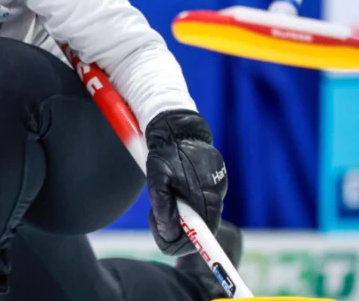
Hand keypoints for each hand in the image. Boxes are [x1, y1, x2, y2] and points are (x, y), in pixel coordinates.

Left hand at [145, 110, 227, 255]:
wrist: (178, 128)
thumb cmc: (165, 152)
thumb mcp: (156, 179)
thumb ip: (162, 206)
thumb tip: (170, 230)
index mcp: (206, 197)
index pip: (202, 235)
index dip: (187, 244)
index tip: (170, 246)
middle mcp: (217, 195)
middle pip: (200, 230)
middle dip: (176, 230)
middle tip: (155, 217)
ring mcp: (218, 188)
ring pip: (199, 216)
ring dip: (180, 215)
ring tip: (163, 197)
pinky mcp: (215, 182)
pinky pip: (201, 202)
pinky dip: (186, 203)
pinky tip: (173, 189)